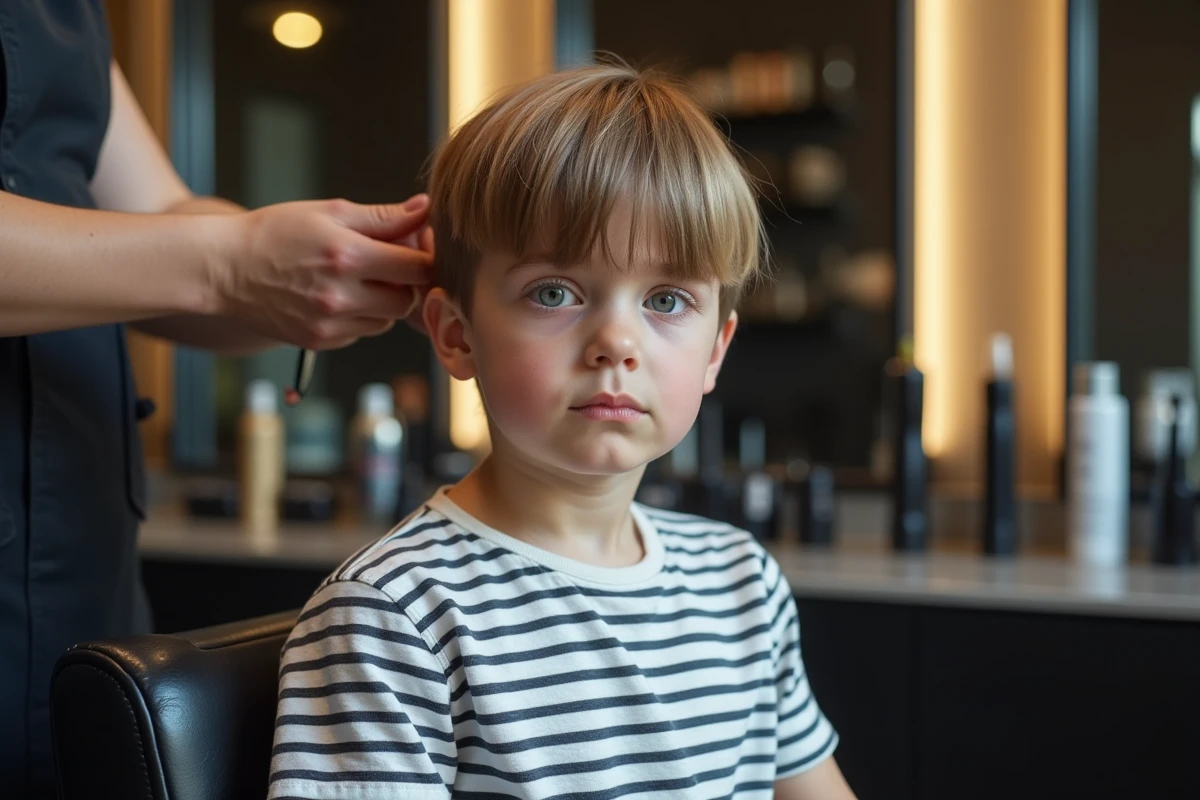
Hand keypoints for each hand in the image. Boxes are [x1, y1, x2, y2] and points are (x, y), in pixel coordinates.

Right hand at [213, 194, 434, 349]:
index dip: (424, 259)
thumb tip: (425, 209)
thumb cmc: (275, 233)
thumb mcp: (328, 213)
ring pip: (385, 320)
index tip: (417, 251)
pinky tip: (335, 297)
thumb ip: (383, 217)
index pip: (417, 268)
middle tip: (384, 265)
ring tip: (355, 280)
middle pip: (406, 300)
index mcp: (348, 256)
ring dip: (382, 303)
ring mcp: (329, 323)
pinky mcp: (319, 341)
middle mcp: (341, 295)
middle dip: (403, 283)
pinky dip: (359, 317)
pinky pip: (360, 332)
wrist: (223, 268)